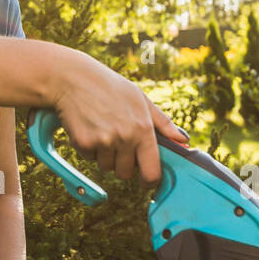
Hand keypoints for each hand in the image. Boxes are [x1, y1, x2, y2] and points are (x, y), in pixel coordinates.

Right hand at [49, 50, 188, 186]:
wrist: (74, 78)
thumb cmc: (110, 87)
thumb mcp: (141, 100)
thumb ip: (163, 124)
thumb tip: (184, 141)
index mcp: (143, 129)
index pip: (151, 173)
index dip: (149, 181)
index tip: (145, 179)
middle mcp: (125, 138)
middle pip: (125, 174)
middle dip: (122, 163)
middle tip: (117, 140)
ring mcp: (103, 142)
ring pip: (106, 167)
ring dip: (104, 155)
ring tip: (101, 129)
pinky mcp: (83, 143)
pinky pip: (89, 158)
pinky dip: (88, 148)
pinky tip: (88, 127)